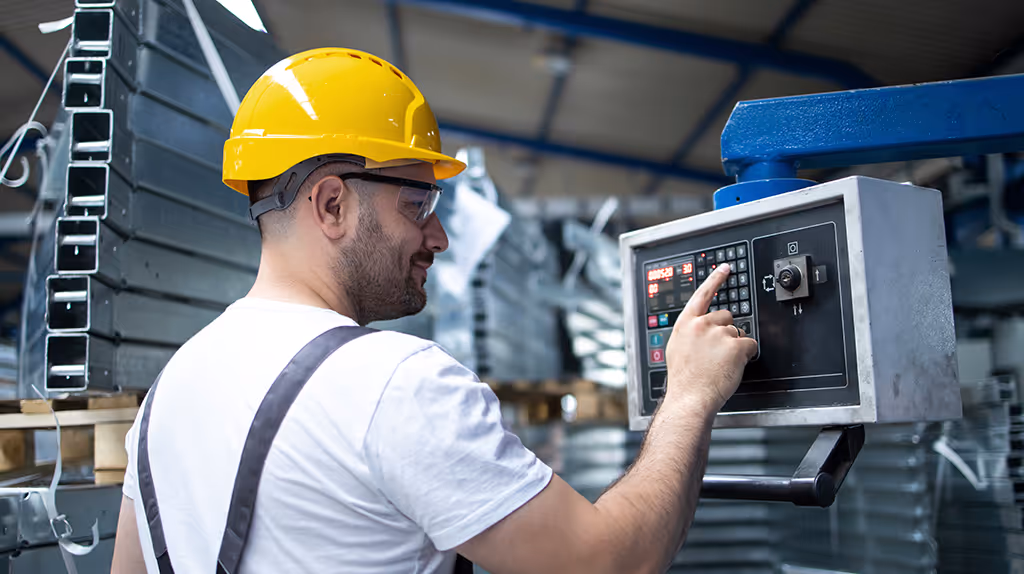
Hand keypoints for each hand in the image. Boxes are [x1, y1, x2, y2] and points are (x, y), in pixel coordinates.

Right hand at [663, 263, 757, 413]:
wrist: (690, 398)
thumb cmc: (684, 380)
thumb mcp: (677, 349)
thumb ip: (689, 334)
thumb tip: (698, 331)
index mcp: (685, 325)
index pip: (702, 295)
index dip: (715, 279)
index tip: (725, 268)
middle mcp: (701, 325)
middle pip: (726, 317)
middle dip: (727, 331)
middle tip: (718, 352)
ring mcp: (719, 334)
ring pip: (738, 332)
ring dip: (735, 346)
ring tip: (721, 364)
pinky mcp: (735, 346)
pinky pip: (750, 345)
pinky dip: (746, 355)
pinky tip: (733, 366)